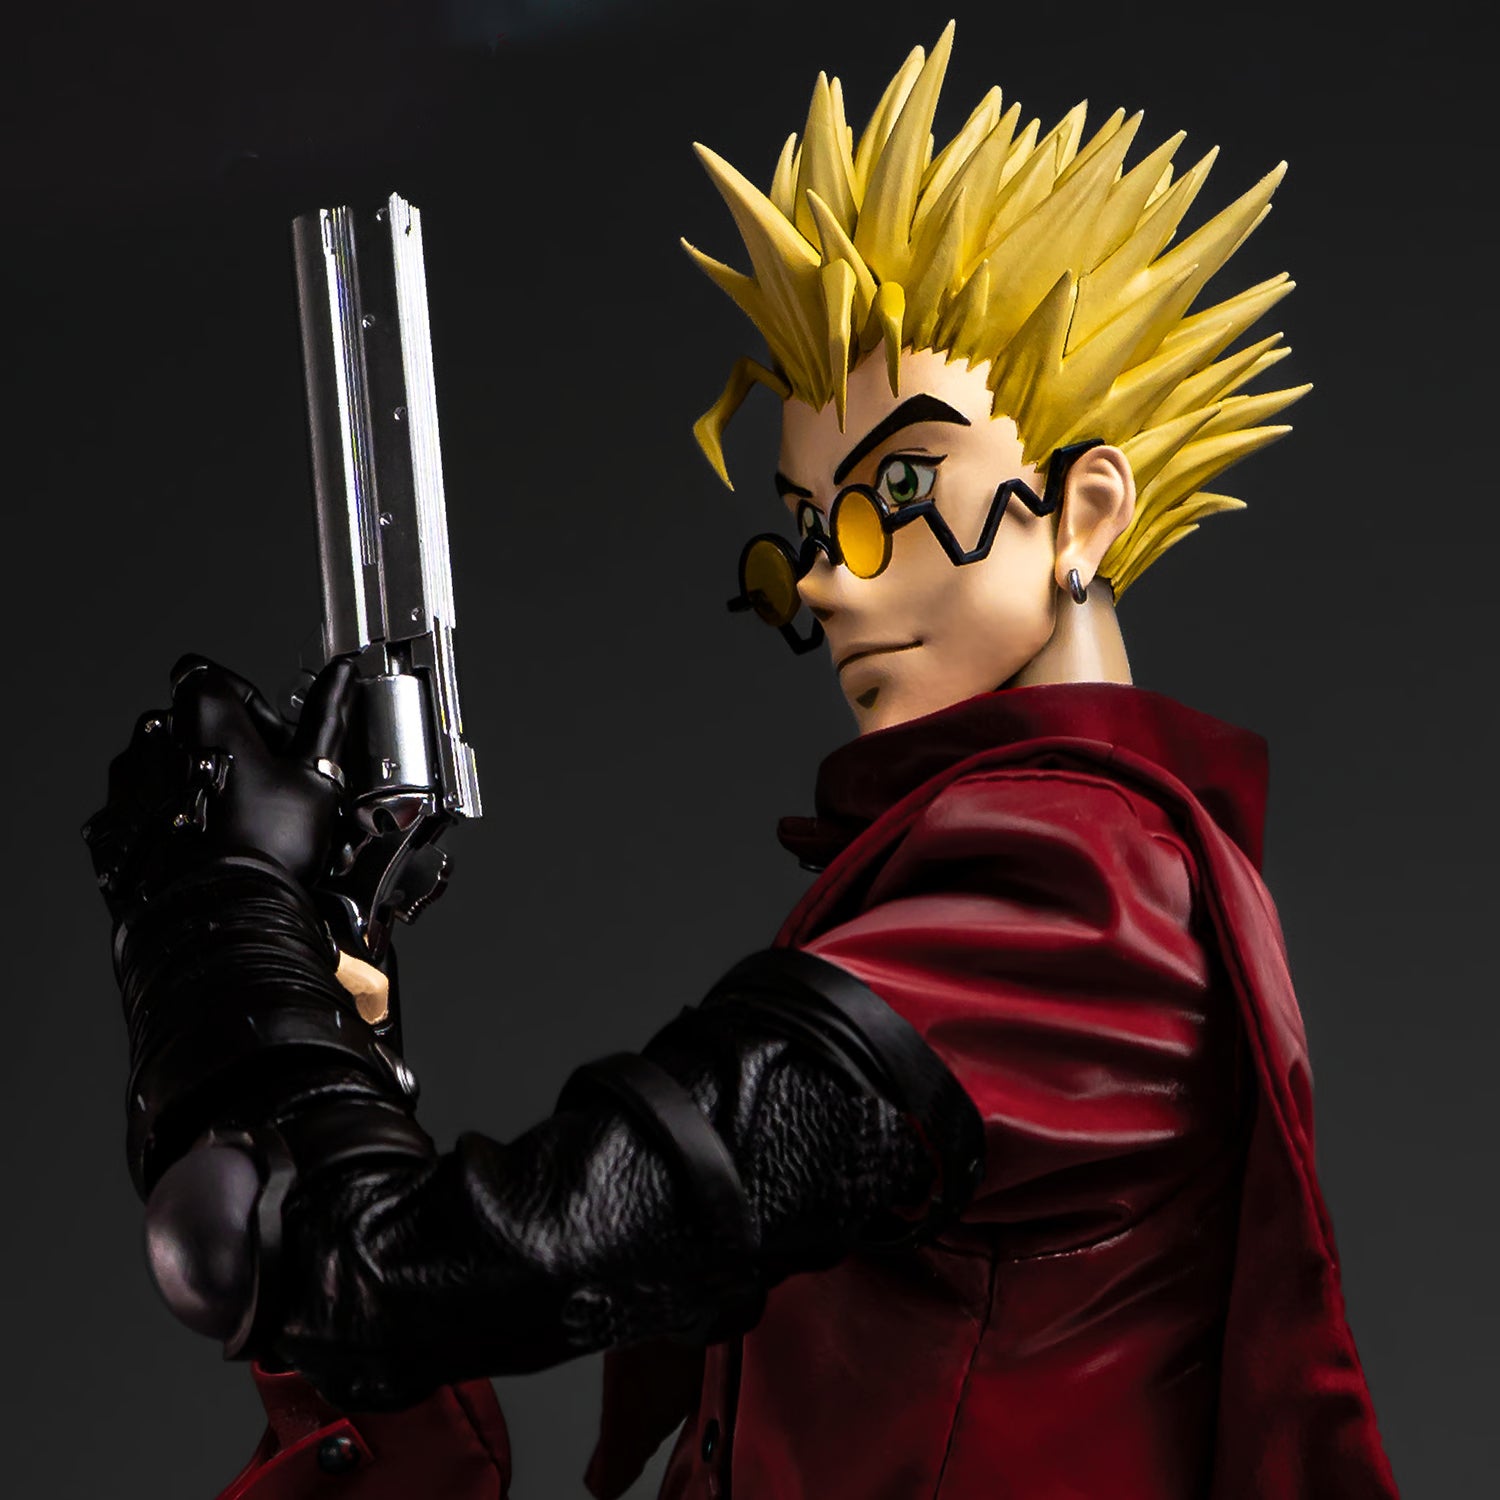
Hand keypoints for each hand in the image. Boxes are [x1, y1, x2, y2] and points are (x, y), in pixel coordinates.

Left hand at [85, 654, 356, 919]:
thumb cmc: (267, 846)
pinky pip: (147, 803)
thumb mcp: (314, 776)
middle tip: (266, 787)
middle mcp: (155, 737)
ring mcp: (129, 780)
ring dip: (201, 777)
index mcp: (203, 713)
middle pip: (196, 722)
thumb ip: (326, 717)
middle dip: (230, 746)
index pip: (225, 681)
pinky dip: (176, 813)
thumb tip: (340, 677)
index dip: (258, 710)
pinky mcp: (114, 822)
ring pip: (170, 761)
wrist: (220, 919)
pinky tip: (210, 841)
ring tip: (239, 820)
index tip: (277, 745)